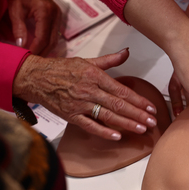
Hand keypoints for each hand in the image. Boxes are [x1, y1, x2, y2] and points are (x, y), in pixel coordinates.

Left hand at [8, 0, 60, 55]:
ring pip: (55, 40)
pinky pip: (54, 36)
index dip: (35, 49)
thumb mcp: (16, 10)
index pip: (42, 38)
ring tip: (35, 57)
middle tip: (31, 61)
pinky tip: (39, 48)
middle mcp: (56, 16)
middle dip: (42, 53)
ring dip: (45, 50)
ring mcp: (59, 18)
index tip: (27, 58)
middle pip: (51, 41)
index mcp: (46, 12)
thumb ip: (19, 28)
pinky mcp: (58, 19)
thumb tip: (20, 46)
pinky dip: (47, 44)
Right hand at [12, 48, 157, 139]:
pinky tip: (117, 136)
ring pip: (107, 115)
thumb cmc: (62, 69)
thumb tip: (126, 52)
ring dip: (126, 123)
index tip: (151, 107)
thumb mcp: (87, 61)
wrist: (35, 77)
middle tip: (153, 122)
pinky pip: (89, 125)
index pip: (122, 90)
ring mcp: (80, 104)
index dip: (138, 100)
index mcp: (95, 76)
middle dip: (138, 114)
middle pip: (118, 104)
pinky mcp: (71, 115)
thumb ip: (109, 60)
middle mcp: (89, 90)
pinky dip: (103, 131)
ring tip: (141, 129)